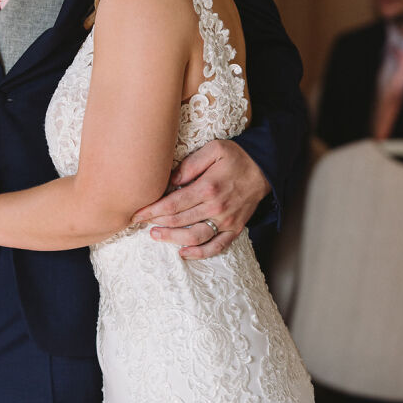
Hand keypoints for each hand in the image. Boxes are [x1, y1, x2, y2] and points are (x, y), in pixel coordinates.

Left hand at [133, 139, 269, 258]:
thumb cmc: (237, 156)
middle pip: (179, 220)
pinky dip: (200, 253)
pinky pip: (217, 246)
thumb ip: (190, 164)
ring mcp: (226, 221)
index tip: (137, 213)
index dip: (152, 210)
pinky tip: (184, 253)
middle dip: (157, 223)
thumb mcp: (214, 149)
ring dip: (173, 238)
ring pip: (195, 236)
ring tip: (156, 236)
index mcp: (208, 187)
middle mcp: (216, 207)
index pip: (173, 204)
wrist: (265, 168)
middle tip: (140, 223)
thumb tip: (171, 179)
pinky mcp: (235, 229)